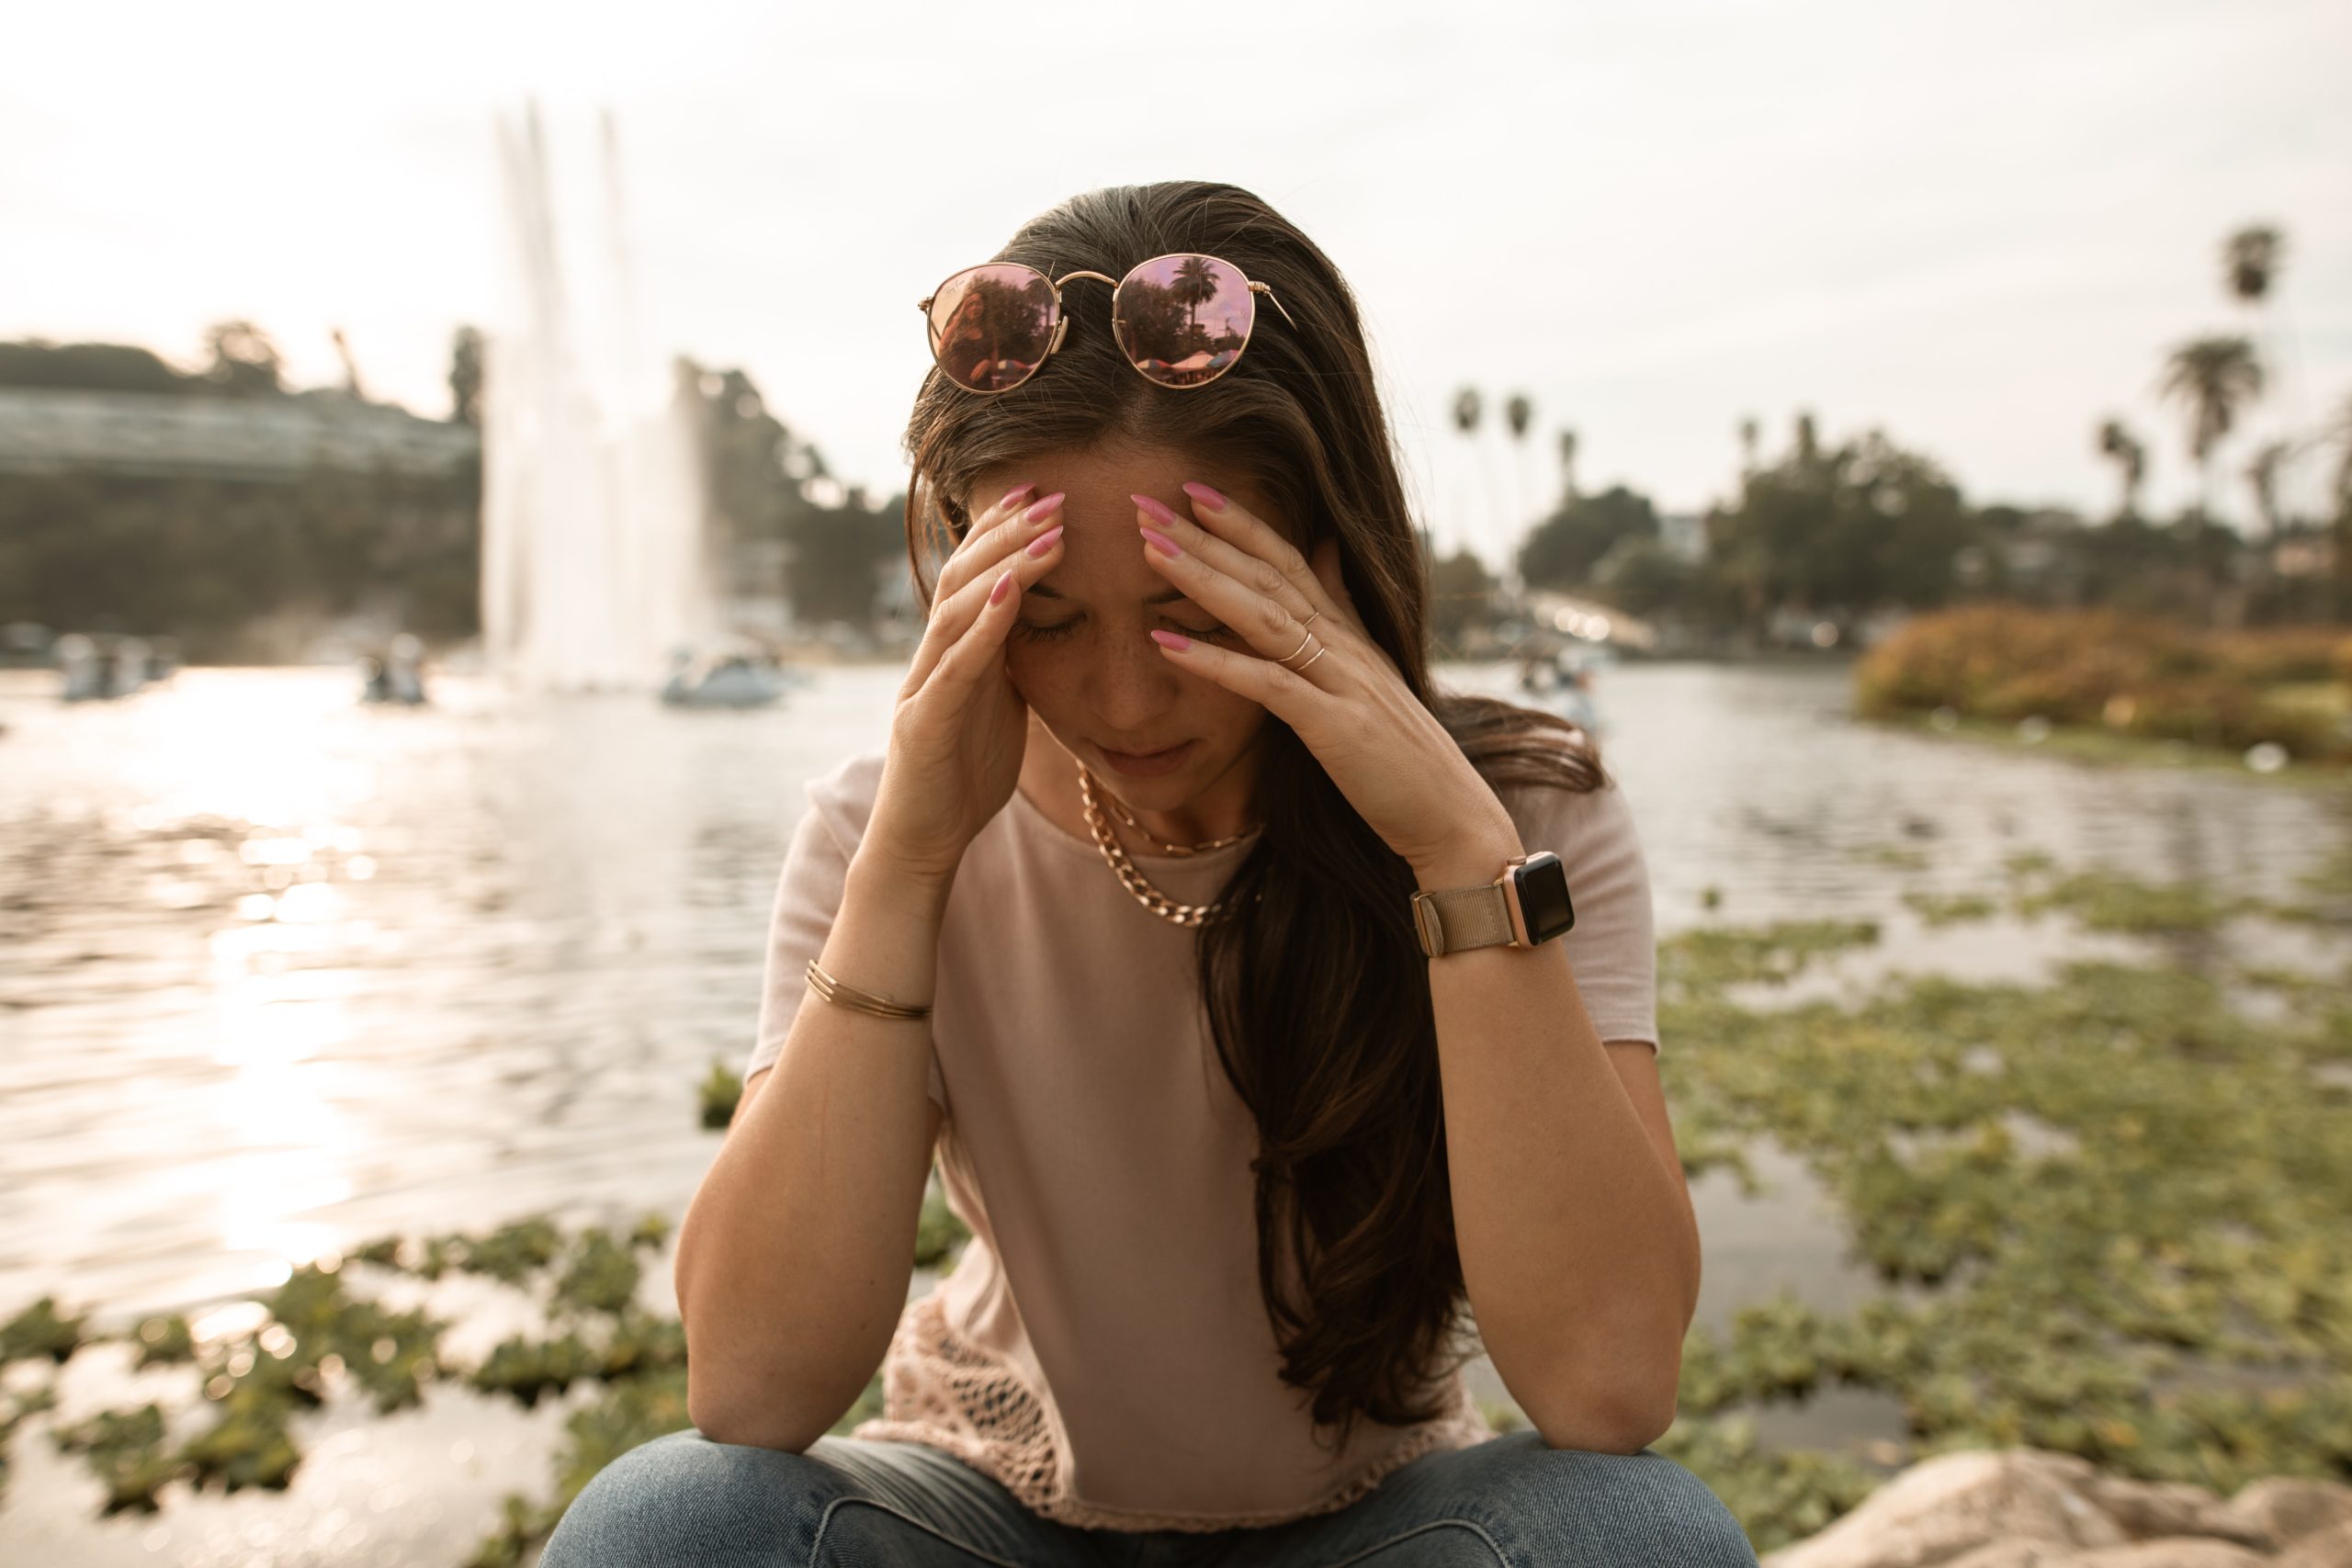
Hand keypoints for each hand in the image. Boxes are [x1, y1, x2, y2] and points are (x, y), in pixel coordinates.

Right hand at [863, 484, 1068, 884]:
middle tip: (1051, 493)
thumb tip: (1044, 624)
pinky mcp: (924, 722)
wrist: (921, 842)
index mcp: (955, 653)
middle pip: (963, 577)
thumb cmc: (962, 777)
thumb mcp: (999, 706)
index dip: (1002, 531)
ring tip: (1046, 531)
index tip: (1042, 491)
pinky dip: (984, 625)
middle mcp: (932, 658)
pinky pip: (956, 666)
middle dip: (1006, 532)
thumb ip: (1011, 663)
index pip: (975, 575)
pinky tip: (1010, 592)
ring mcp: (923, 686)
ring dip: (1004, 565)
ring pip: (959, 609)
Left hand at [1131, 483, 1516, 875]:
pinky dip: (1216, 661)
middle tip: (1145, 501)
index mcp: (1347, 633)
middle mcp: (1345, 645)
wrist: (1451, 814)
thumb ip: (1344, 608)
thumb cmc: (1405, 755)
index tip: (1191, 489)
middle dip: (1205, 536)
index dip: (1242, 522)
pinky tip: (1166, 643)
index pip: (1288, 560)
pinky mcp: (1334, 726)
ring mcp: (1341, 681)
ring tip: (1149, 549)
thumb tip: (1325, 547)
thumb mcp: (1373, 669)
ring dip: (1203, 579)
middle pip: (1266, 575)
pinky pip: (1267, 684)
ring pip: (1263, 614)